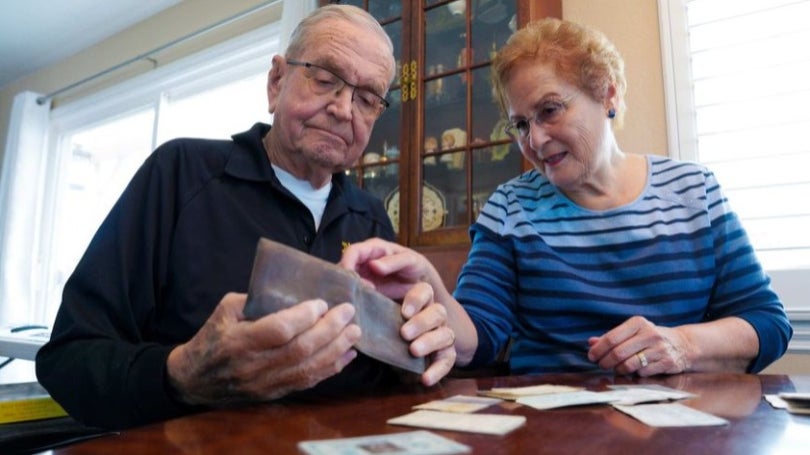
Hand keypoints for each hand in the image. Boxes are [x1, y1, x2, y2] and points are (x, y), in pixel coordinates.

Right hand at [167, 292, 360, 404]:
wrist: (194, 378)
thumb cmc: (212, 336)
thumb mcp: (225, 309)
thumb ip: (255, 300)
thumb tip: (291, 290)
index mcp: (239, 340)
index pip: (279, 330)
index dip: (304, 316)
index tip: (322, 302)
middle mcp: (254, 365)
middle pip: (300, 350)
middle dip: (330, 330)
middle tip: (349, 312)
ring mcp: (266, 383)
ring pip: (308, 369)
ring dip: (337, 349)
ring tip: (355, 332)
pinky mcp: (274, 393)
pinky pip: (308, 382)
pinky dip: (331, 368)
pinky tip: (348, 354)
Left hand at [340, 238, 456, 384]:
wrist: (408, 348)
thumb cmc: (386, 321)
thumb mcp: (377, 306)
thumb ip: (365, 293)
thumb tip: (344, 278)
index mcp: (417, 299)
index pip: (424, 291)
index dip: (416, 299)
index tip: (403, 311)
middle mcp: (432, 314)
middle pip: (437, 311)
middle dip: (421, 321)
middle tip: (404, 332)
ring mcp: (441, 334)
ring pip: (446, 334)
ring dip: (430, 341)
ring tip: (413, 350)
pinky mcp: (444, 354)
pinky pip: (447, 360)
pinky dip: (437, 370)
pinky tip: (425, 379)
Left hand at [586, 316, 690, 375]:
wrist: (682, 345)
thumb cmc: (650, 338)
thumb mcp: (632, 332)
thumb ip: (612, 337)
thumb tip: (591, 342)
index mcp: (638, 323)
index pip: (611, 338)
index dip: (598, 349)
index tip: (591, 356)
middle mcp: (649, 334)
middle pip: (618, 353)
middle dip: (605, 362)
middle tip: (602, 365)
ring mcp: (659, 348)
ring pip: (629, 365)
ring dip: (618, 370)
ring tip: (616, 369)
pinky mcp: (666, 362)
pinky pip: (642, 373)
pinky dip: (635, 374)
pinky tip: (635, 370)